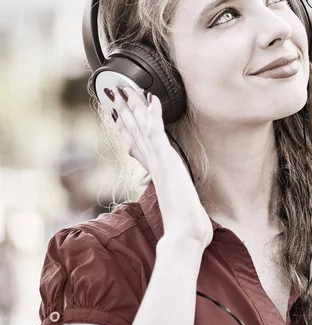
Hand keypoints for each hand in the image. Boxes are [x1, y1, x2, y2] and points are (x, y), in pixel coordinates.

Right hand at [110, 86, 212, 247]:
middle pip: (134, 134)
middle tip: (113, 93)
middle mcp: (154, 167)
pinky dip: (154, 115)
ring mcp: (159, 163)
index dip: (127, 130)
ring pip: (141, 129)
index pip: (137, 147)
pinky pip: (157, 133)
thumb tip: (180, 206)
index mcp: (156, 176)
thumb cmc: (185, 228)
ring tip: (123, 88)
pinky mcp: (167, 162)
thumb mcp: (180, 208)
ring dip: (133, 107)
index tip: (119, 117)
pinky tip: (151, 99)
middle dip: (124, 112)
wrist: (183, 236)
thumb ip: (178, 202)